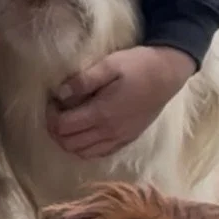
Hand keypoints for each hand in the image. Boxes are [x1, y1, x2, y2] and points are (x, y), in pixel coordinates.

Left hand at [46, 45, 196, 159]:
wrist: (168, 74)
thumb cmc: (138, 65)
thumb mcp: (109, 65)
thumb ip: (83, 81)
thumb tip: (59, 94)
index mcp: (102, 113)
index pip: (63, 127)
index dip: (50, 115)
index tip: (53, 101)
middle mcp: (109, 131)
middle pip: (68, 144)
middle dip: (55, 129)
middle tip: (57, 111)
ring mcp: (119, 138)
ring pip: (82, 153)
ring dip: (68, 140)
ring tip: (68, 121)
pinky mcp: (127, 140)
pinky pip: (99, 153)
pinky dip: (85, 147)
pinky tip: (85, 130)